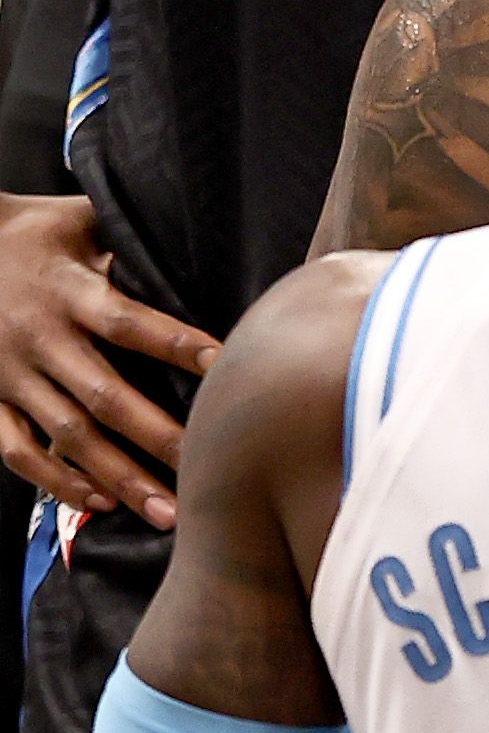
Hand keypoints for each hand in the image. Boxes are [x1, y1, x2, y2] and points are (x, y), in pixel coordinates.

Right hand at [0, 195, 217, 527]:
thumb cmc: (29, 233)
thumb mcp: (77, 220)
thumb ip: (128, 241)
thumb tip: (194, 246)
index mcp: (67, 291)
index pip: (128, 323)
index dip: (174, 344)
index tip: (224, 366)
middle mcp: (40, 338)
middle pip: (104, 396)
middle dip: (158, 437)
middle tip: (207, 470)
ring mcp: (9, 374)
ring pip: (68, 436)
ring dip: (119, 476)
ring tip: (168, 512)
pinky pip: (16, 450)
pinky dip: (56, 481)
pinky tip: (100, 503)